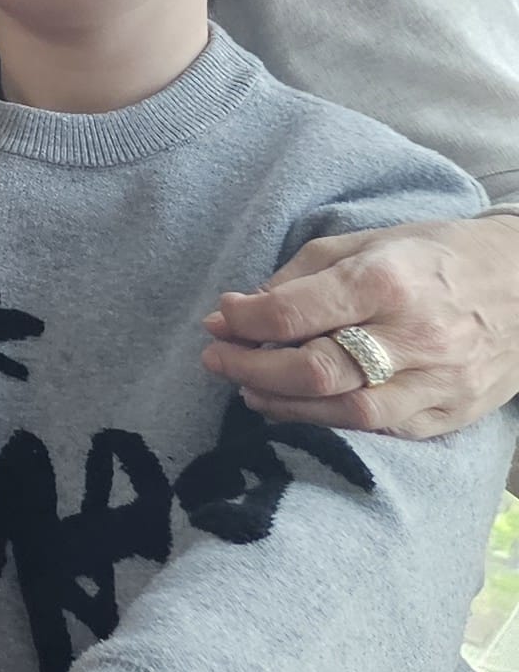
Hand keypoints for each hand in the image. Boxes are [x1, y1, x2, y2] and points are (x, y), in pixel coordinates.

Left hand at [201, 209, 518, 435]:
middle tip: (218, 362)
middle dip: (252, 370)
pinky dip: (336, 423)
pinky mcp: (453, 412)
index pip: (295, 314)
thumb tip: (241, 310)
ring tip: (252, 392)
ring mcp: (439, 380)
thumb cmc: (435, 255)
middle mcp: (414, 335)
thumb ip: (300, 276)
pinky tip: (306, 409)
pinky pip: (384, 430)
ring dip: (286, 406)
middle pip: (316, 370)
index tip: (218, 321)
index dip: (244, 322)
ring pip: (349, 411)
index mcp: (386, 281)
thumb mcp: (364, 242)